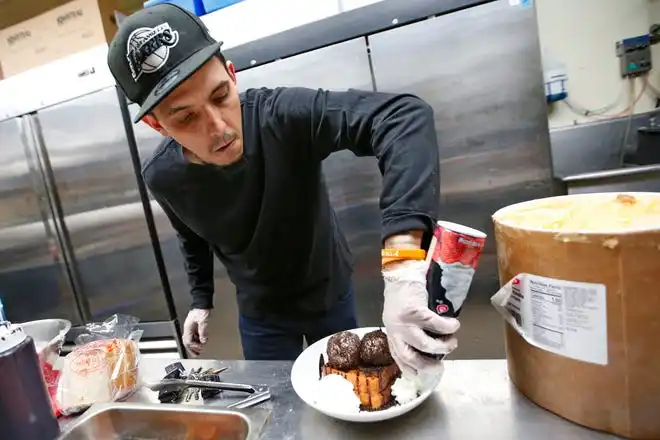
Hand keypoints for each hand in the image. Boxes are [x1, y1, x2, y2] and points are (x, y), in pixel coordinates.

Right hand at [183, 309, 210, 355]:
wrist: (202, 302)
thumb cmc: (201, 309)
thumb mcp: (203, 321)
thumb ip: (203, 331)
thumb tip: (203, 341)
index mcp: (188, 328)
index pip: (188, 341)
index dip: (194, 347)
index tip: (200, 348)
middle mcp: (188, 328)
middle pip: (187, 342)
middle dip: (192, 349)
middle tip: (196, 354)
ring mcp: (191, 327)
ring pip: (190, 339)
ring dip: (195, 345)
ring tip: (199, 350)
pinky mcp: (194, 325)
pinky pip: (194, 336)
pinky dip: (197, 340)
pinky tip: (201, 342)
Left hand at [382, 260, 459, 375]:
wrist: (400, 274)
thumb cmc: (402, 297)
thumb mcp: (399, 319)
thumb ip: (410, 332)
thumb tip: (433, 347)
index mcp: (392, 334)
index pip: (399, 358)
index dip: (411, 370)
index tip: (423, 375)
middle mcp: (396, 331)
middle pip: (410, 357)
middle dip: (428, 366)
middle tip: (442, 366)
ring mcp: (404, 322)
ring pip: (425, 345)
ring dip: (443, 346)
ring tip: (453, 341)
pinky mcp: (415, 311)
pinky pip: (435, 324)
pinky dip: (448, 327)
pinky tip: (454, 325)